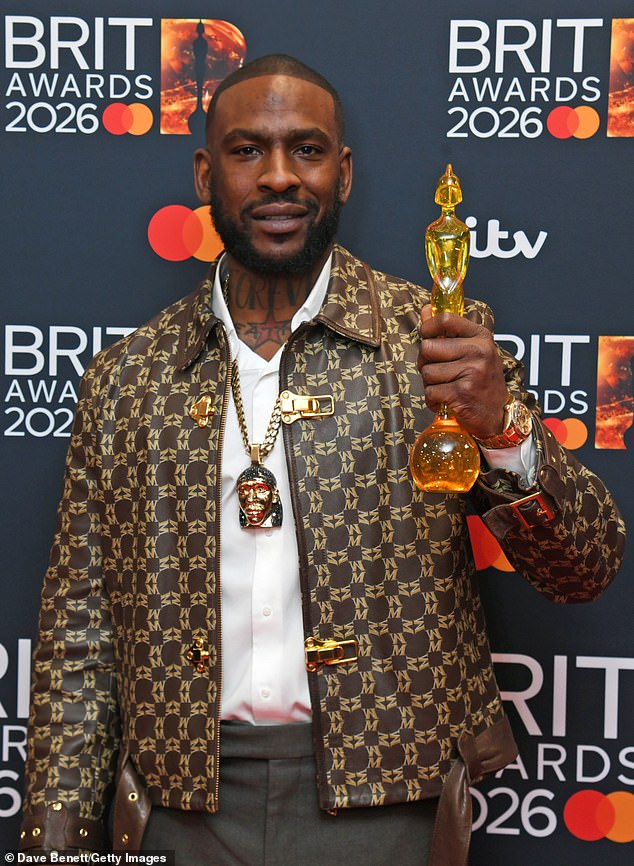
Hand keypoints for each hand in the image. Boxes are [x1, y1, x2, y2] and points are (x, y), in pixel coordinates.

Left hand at [417, 304, 508, 438]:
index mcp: (480, 337)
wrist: (497, 415)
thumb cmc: (480, 381)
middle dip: (425, 362)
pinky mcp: (462, 393)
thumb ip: (447, 331)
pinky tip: (446, 400)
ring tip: (446, 387)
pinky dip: (433, 400)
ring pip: (426, 372)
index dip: (428, 327)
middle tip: (437, 371)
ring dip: (430, 384)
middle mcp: (478, 351)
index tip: (427, 336)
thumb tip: (426, 309)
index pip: (446, 319)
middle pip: (428, 348)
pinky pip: (430, 392)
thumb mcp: (471, 351)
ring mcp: (471, 372)